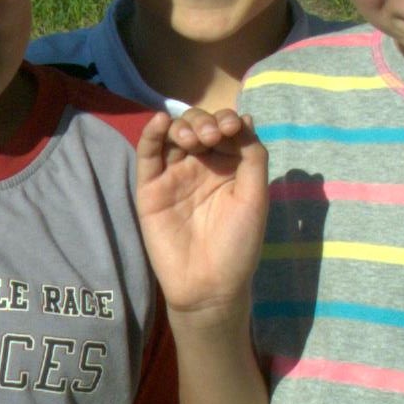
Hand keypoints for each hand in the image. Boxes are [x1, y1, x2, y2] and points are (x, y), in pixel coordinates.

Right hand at [135, 106, 269, 317]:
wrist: (209, 285)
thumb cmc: (238, 244)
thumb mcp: (255, 196)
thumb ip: (252, 156)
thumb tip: (244, 118)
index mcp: (227, 167)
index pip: (224, 130)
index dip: (226, 120)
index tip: (232, 128)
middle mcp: (200, 167)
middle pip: (197, 126)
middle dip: (205, 122)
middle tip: (212, 136)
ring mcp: (174, 176)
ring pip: (173, 135)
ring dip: (183, 125)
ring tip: (194, 137)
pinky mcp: (150, 188)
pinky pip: (147, 154)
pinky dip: (152, 134)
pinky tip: (161, 122)